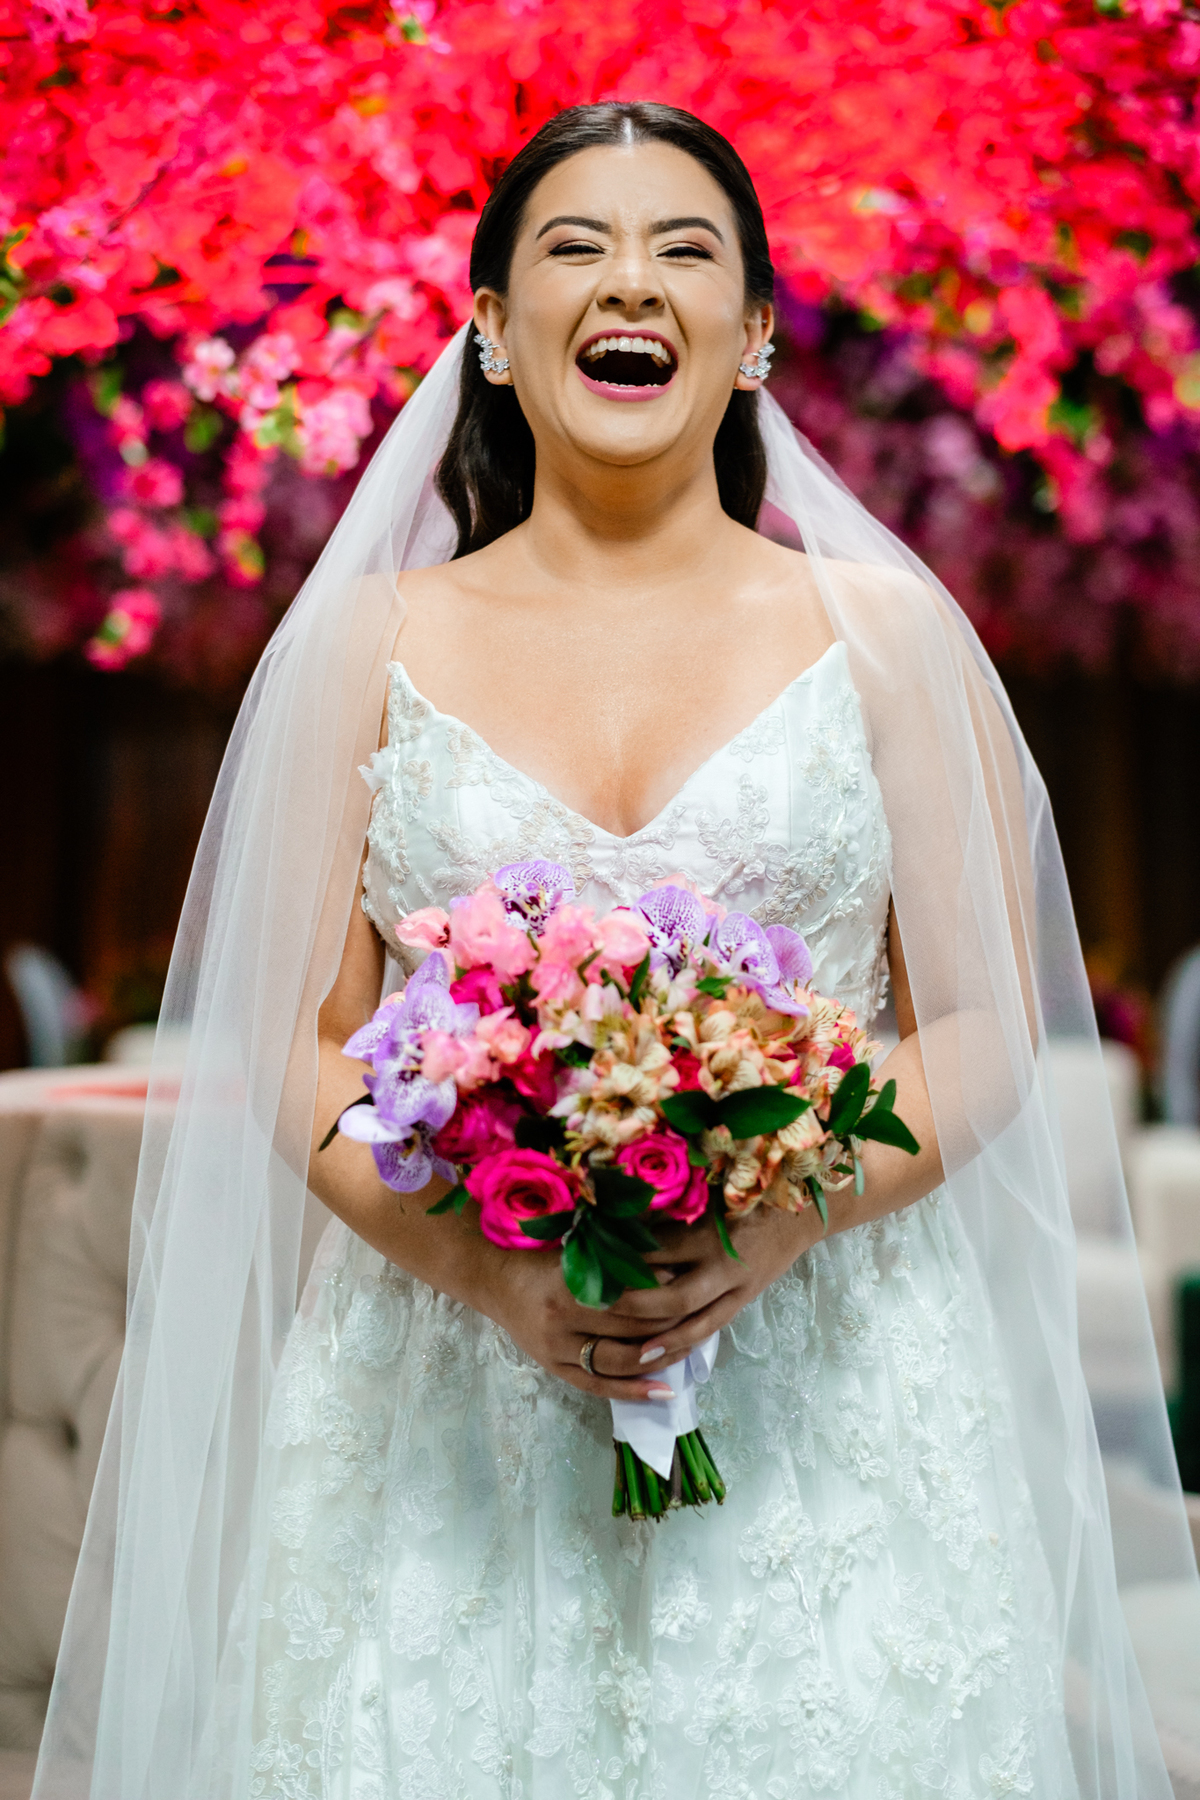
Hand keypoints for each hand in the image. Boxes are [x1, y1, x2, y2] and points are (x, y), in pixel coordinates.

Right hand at [474, 1237, 689, 1405]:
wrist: (495, 1280)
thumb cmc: (540, 1254)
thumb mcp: (576, 1247)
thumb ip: (616, 1257)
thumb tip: (670, 1269)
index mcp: (569, 1284)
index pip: (629, 1297)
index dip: (664, 1296)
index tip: (691, 1288)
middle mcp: (561, 1320)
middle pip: (628, 1330)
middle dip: (668, 1327)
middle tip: (699, 1318)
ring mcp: (556, 1350)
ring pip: (617, 1362)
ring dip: (657, 1359)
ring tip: (688, 1351)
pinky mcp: (554, 1368)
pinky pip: (599, 1386)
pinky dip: (633, 1391)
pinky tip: (663, 1391)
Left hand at [591, 1201, 822, 1376]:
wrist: (796, 1213)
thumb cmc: (744, 1195)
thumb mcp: (707, 1194)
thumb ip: (669, 1210)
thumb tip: (618, 1218)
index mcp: (711, 1231)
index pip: (661, 1251)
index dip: (626, 1260)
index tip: (591, 1262)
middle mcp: (724, 1266)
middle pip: (676, 1297)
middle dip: (636, 1307)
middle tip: (598, 1308)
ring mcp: (736, 1290)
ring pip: (694, 1323)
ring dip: (660, 1340)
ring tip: (628, 1352)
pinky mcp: (742, 1302)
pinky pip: (710, 1330)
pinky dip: (684, 1344)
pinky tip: (659, 1356)